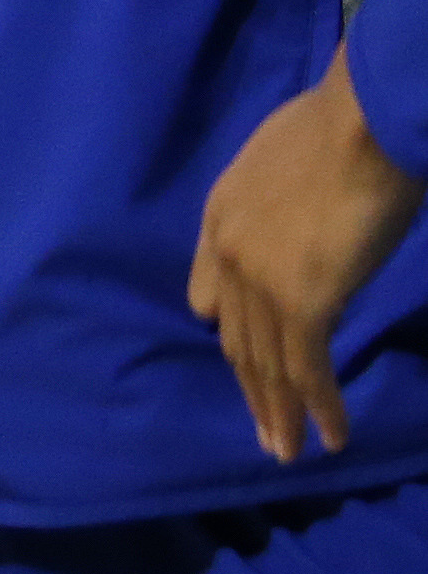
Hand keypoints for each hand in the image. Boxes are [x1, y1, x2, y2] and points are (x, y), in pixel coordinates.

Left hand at [189, 52, 423, 460]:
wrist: (361, 122)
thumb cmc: (337, 126)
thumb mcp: (279, 158)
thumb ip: (276, 202)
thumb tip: (298, 228)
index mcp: (220, 217)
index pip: (211, 293)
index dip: (230, 330)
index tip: (243, 361)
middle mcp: (227, 254)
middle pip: (236, 339)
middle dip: (252, 389)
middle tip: (267, 433)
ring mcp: (261, 283)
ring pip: (266, 363)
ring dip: (280, 413)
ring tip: (288, 451)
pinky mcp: (303, 304)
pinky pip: (306, 370)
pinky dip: (319, 409)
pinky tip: (331, 438)